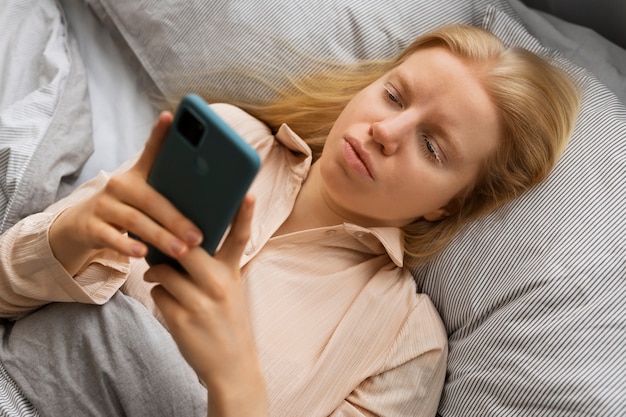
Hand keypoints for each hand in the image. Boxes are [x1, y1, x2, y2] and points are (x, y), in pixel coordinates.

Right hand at [49, 111, 202, 274]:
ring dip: (160, 237)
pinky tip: (143, 254)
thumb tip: (211, 203)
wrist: (83, 225)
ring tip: (181, 250)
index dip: (160, 134)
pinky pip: (111, 237)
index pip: (151, 151)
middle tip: (198, 236)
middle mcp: (119, 185)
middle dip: (177, 219)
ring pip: (135, 221)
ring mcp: (103, 205)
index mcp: (138, 174)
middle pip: (151, 200)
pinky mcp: (91, 226)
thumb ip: (170, 195)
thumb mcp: (145, 197)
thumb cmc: (128, 209)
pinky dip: (127, 246)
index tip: (171, 117)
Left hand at [145, 195, 267, 416]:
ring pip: (164, 270)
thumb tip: (177, 246)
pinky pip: (158, 292)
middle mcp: (219, 285)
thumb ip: (211, 268)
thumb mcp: (229, 290)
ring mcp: (200, 302)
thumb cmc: (227, 323)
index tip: (248, 192)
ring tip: (159, 276)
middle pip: (186, 248)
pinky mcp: (182, 319)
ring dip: (157, 272)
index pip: (240, 238)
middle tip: (157, 237)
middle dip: (167, 242)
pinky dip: (158, 292)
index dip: (245, 214)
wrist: (231, 366)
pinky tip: (168, 301)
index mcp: (232, 273)